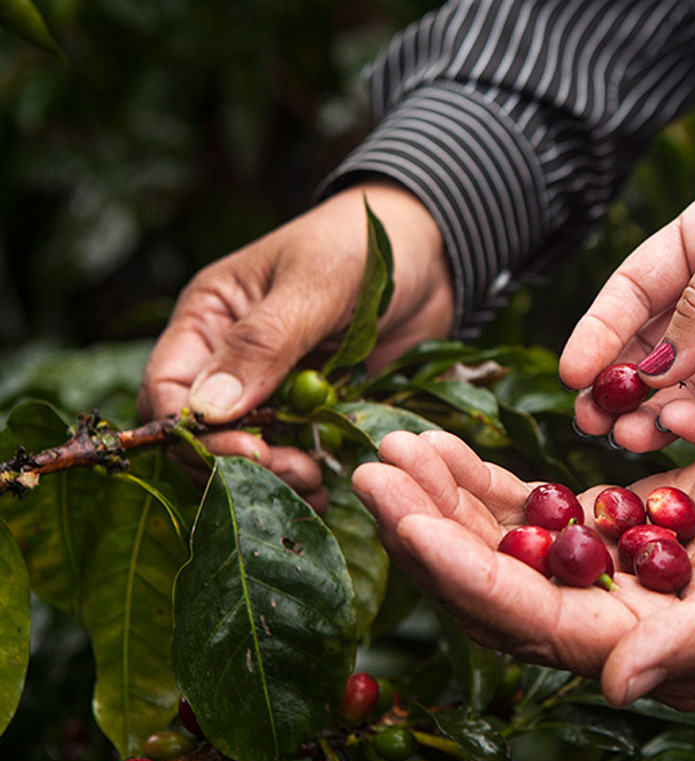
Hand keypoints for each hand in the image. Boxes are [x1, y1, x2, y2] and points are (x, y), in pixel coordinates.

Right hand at [138, 181, 454, 495]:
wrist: (433, 253)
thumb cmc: (365, 246)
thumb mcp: (315, 285)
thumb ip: (264, 342)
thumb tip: (207, 408)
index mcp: (209, 315)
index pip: (167, 388)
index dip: (195, 431)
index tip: (250, 451)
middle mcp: (228, 354)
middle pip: (202, 431)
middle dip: (237, 461)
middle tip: (294, 471)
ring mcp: (270, 383)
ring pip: (245, 449)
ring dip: (273, 474)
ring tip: (315, 481)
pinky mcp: (312, 404)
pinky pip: (292, 449)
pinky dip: (303, 471)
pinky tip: (328, 486)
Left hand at [352, 430, 694, 710]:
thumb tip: (615, 684)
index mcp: (652, 646)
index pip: (535, 620)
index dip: (465, 573)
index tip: (403, 518)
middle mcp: (616, 620)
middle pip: (499, 585)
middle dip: (430, 529)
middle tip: (371, 470)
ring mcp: (612, 571)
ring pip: (508, 545)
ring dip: (447, 499)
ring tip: (394, 448)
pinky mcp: (619, 525)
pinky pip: (539, 510)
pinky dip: (490, 483)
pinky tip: (447, 450)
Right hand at [561, 138, 694, 451]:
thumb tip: (655, 366)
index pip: (634, 290)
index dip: (599, 331)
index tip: (572, 371)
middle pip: (654, 347)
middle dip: (619, 384)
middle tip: (591, 420)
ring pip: (689, 387)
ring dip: (656, 413)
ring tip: (628, 435)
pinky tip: (681, 428)